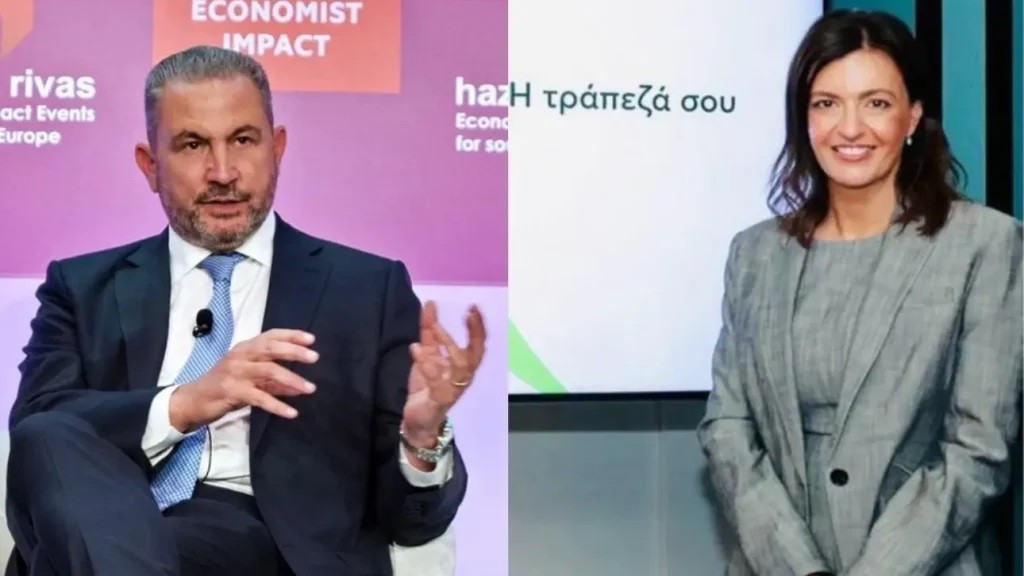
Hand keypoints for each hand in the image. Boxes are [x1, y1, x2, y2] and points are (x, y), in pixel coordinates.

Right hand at [169, 329, 318, 431]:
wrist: (193, 401)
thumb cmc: (224, 387)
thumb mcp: (250, 379)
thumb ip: (274, 382)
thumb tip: (300, 388)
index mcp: (244, 348)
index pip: (270, 336)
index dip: (291, 335)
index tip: (311, 339)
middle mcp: (240, 356)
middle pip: (270, 348)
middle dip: (294, 351)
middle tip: (315, 357)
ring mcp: (235, 372)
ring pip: (268, 371)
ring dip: (292, 379)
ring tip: (311, 388)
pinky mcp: (232, 391)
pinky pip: (260, 398)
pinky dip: (278, 406)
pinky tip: (292, 413)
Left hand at [401, 301, 485, 445]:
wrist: (418, 420)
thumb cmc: (427, 385)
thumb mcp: (427, 356)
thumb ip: (429, 334)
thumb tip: (430, 305)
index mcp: (463, 365)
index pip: (477, 344)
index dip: (478, 327)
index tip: (473, 307)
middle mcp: (463, 376)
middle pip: (475, 354)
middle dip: (475, 333)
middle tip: (469, 314)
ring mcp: (454, 388)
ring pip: (460, 367)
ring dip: (448, 345)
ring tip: (434, 327)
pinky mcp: (440, 399)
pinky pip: (436, 381)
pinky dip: (427, 364)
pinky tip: (416, 350)